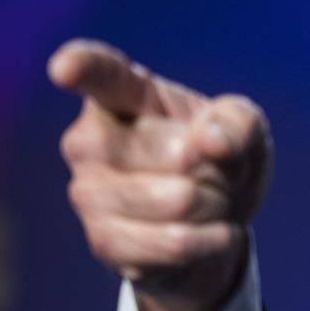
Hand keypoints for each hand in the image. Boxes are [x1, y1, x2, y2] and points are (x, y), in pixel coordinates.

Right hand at [50, 39, 272, 310]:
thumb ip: (236, 122)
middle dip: (217, 168)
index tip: (65, 68)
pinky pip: (173, 243)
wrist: (216, 224)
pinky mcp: (103, 242)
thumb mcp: (244, 129)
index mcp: (122, 94)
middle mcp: (89, 140)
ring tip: (214, 201)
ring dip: (217, 205)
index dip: (80, 67)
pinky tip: (213, 233)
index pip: (97, 72)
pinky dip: (211, 240)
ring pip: (177, 202)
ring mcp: (88, 193)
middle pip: (175, 154)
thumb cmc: (220, 158)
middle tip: (214, 169)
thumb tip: (209, 141)